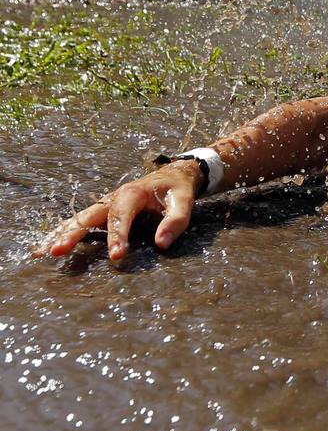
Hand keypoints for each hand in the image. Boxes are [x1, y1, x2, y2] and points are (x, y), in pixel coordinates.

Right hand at [33, 161, 201, 260]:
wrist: (173, 175)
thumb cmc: (177, 189)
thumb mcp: (184, 201)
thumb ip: (175, 221)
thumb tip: (161, 244)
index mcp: (131, 193)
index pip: (120, 216)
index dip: (117, 236)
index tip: (116, 256)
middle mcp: (113, 198)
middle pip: (89, 217)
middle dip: (73, 234)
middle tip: (58, 251)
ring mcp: (105, 204)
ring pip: (78, 219)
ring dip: (60, 234)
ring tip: (40, 252)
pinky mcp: (103, 211)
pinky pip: (81, 222)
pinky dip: (64, 232)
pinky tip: (47, 245)